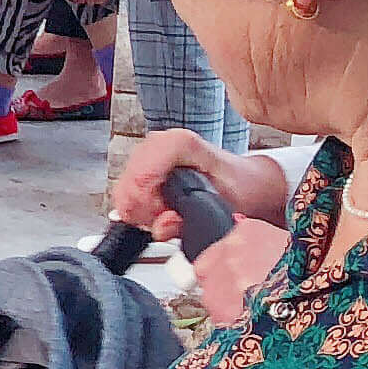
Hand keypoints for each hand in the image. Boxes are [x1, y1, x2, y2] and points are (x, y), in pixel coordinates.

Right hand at [107, 131, 292, 314]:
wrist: (244, 181)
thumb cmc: (238, 187)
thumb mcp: (225, 206)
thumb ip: (190, 219)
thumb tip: (161, 226)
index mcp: (180, 143)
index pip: (140, 176)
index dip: (148, 204)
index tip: (166, 215)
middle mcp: (159, 142)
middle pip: (128, 185)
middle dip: (145, 211)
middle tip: (170, 218)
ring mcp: (147, 151)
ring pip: (123, 190)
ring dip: (142, 211)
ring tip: (168, 214)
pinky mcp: (141, 163)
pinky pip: (124, 191)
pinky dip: (139, 208)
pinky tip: (160, 210)